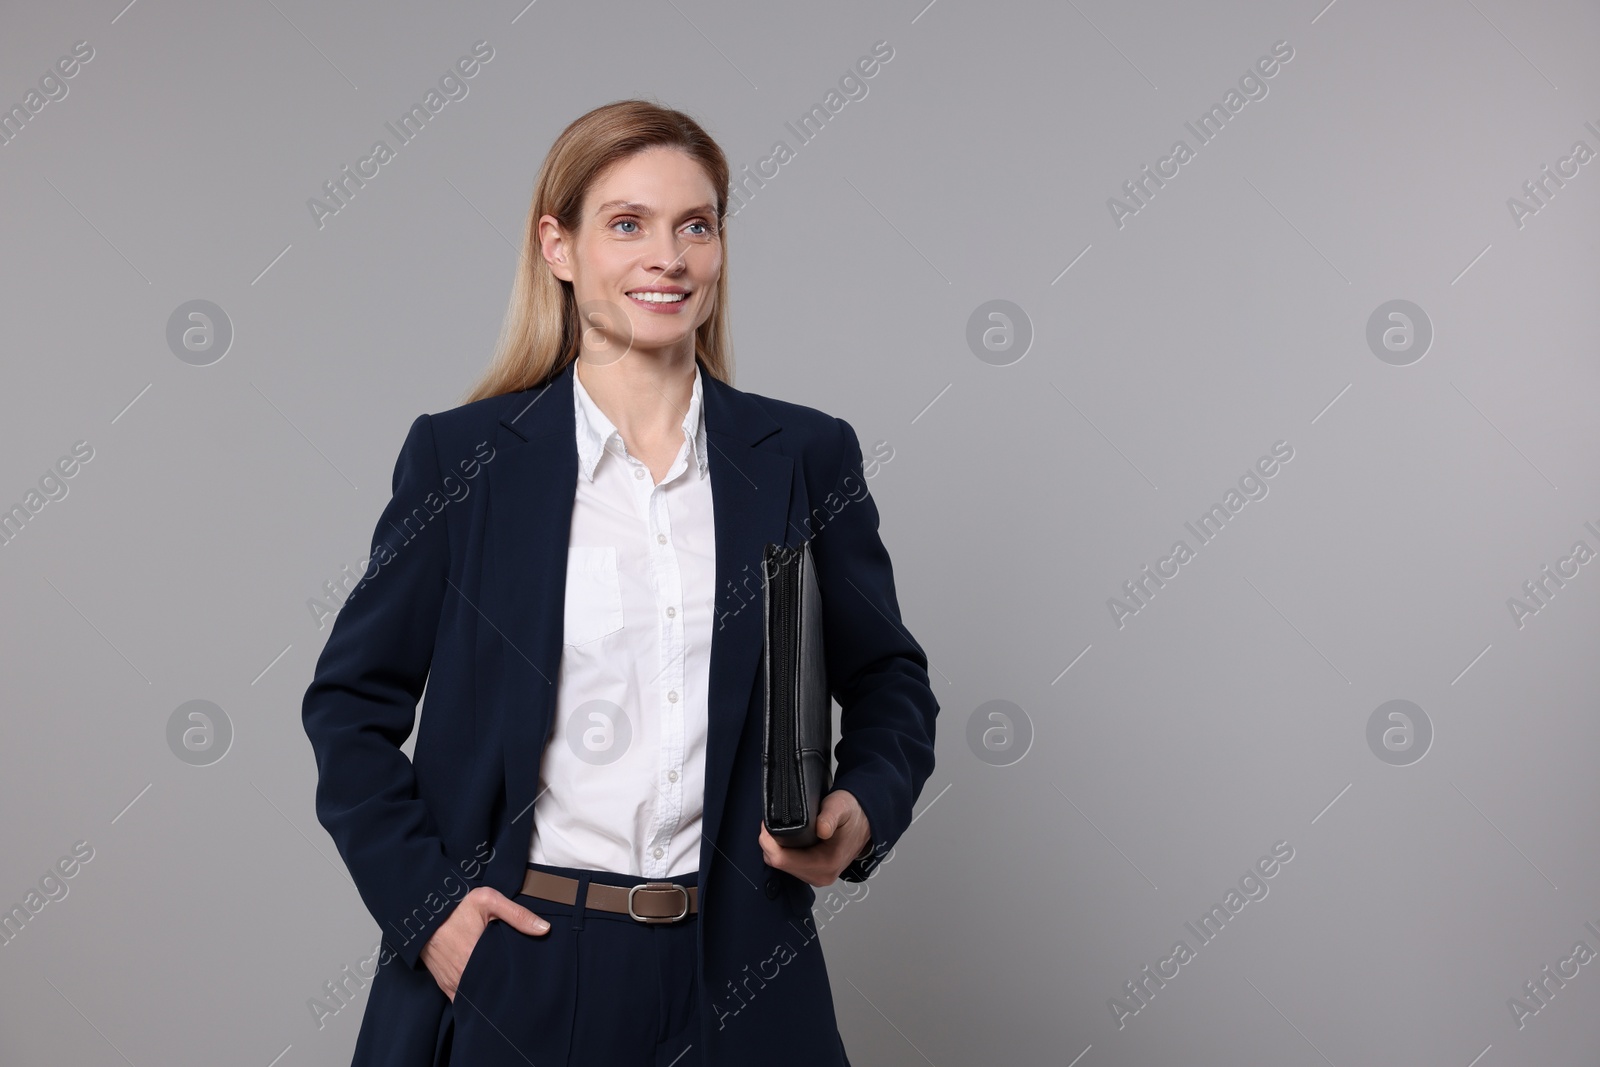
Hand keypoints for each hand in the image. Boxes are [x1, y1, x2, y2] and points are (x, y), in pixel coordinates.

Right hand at [420, 886, 550, 1001]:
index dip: (517, 982)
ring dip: (488, 994)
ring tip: (504, 988)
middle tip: (519, 985)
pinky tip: (485, 989)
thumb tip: (544, 929)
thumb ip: (517, 914)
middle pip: (490, 992)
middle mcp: (462, 976)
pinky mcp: (444, 984)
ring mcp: (452, 982)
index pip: (504, 980)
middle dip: (505, 990)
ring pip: (476, 997)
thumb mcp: (488, 900)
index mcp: (476, 957)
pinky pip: (461, 998)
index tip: (528, 979)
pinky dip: (473, 995)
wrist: (421, 913)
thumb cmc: (455, 907)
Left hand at [758, 788, 872, 886]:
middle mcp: (821, 876)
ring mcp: (817, 876)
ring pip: (782, 865)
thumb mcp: (841, 807)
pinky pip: (789, 865)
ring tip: (778, 829)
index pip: (782, 861)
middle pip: (779, 864)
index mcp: (826, 864)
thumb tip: (821, 829)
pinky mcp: (814, 872)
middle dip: (770, 843)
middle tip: (770, 822)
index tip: (766, 823)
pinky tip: (786, 838)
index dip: (768, 841)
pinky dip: (783, 851)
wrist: (866, 822)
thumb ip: (830, 817)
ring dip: (776, 848)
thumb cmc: (853, 814)